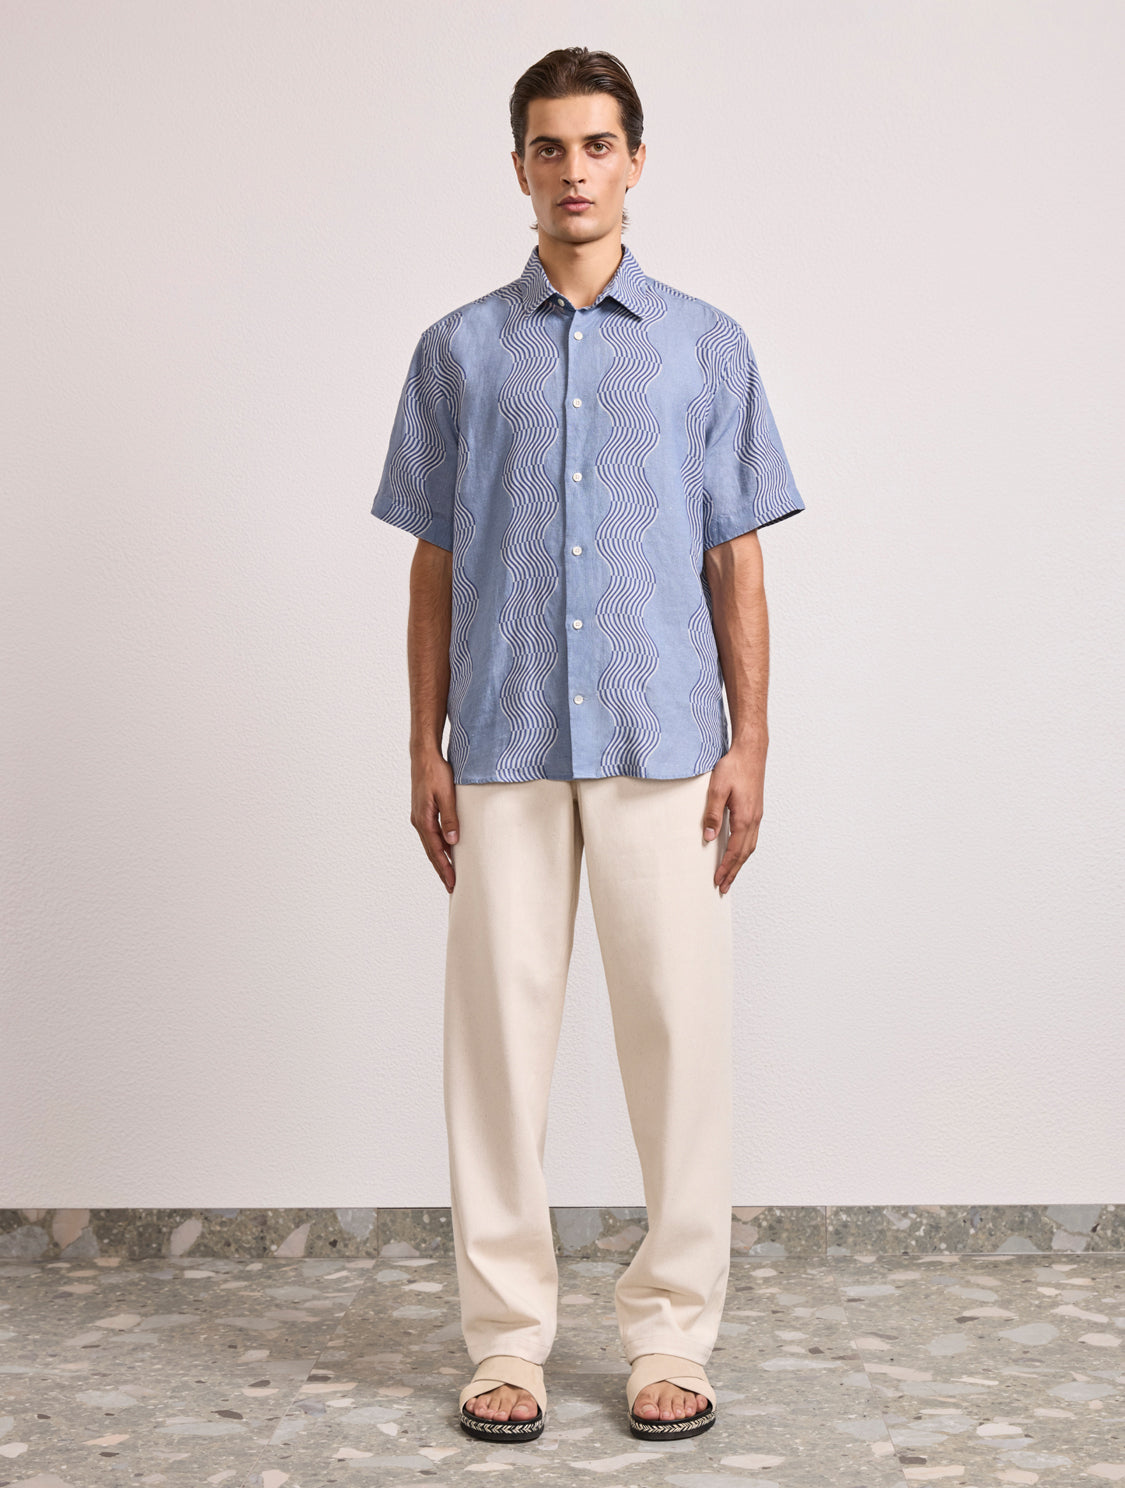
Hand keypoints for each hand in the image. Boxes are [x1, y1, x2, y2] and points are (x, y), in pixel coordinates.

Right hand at [411, 752, 459, 892]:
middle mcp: (419, 821)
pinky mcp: (423, 812)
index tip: (452, 883)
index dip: (444, 868)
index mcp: (423, 820)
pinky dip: (438, 847)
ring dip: (439, 860)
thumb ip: (450, 818)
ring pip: (430, 845)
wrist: (423, 756)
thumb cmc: (435, 772)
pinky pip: (431, 835)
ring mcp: (420, 817)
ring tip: (449, 874)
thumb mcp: (446, 795)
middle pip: (431, 852)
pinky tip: (446, 851)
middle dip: (441, 870)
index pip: (435, 851)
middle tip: (451, 887)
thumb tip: (452, 842)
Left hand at [702, 743, 765, 895]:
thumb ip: (712, 813)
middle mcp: (754, 820)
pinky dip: (744, 850)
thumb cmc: (734, 767)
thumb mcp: (716, 789)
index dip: (726, 867)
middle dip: (733, 872)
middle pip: (745, 854)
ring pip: (750, 847)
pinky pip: (751, 837)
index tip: (718, 880)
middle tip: (723, 887)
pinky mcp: (756, 810)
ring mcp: (757, 815)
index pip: (735, 850)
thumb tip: (709, 837)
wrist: (751, 751)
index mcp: (745, 817)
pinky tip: (738, 852)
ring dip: (740, 863)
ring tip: (730, 875)